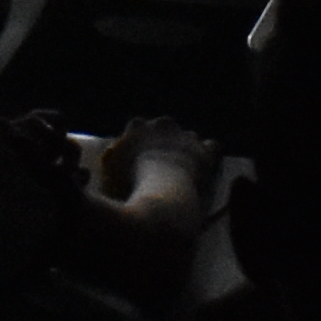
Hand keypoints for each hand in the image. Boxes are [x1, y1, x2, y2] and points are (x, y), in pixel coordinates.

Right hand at [94, 118, 215, 209]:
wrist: (161, 196)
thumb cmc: (129, 189)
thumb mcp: (108, 174)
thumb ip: (110, 161)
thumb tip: (108, 159)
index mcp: (136, 128)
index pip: (136, 126)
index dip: (138, 142)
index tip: (137, 158)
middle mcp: (162, 125)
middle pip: (164, 126)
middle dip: (164, 140)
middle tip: (160, 164)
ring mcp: (186, 137)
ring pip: (189, 137)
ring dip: (187, 149)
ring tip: (184, 170)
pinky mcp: (205, 152)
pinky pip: (212, 147)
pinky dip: (209, 157)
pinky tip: (207, 169)